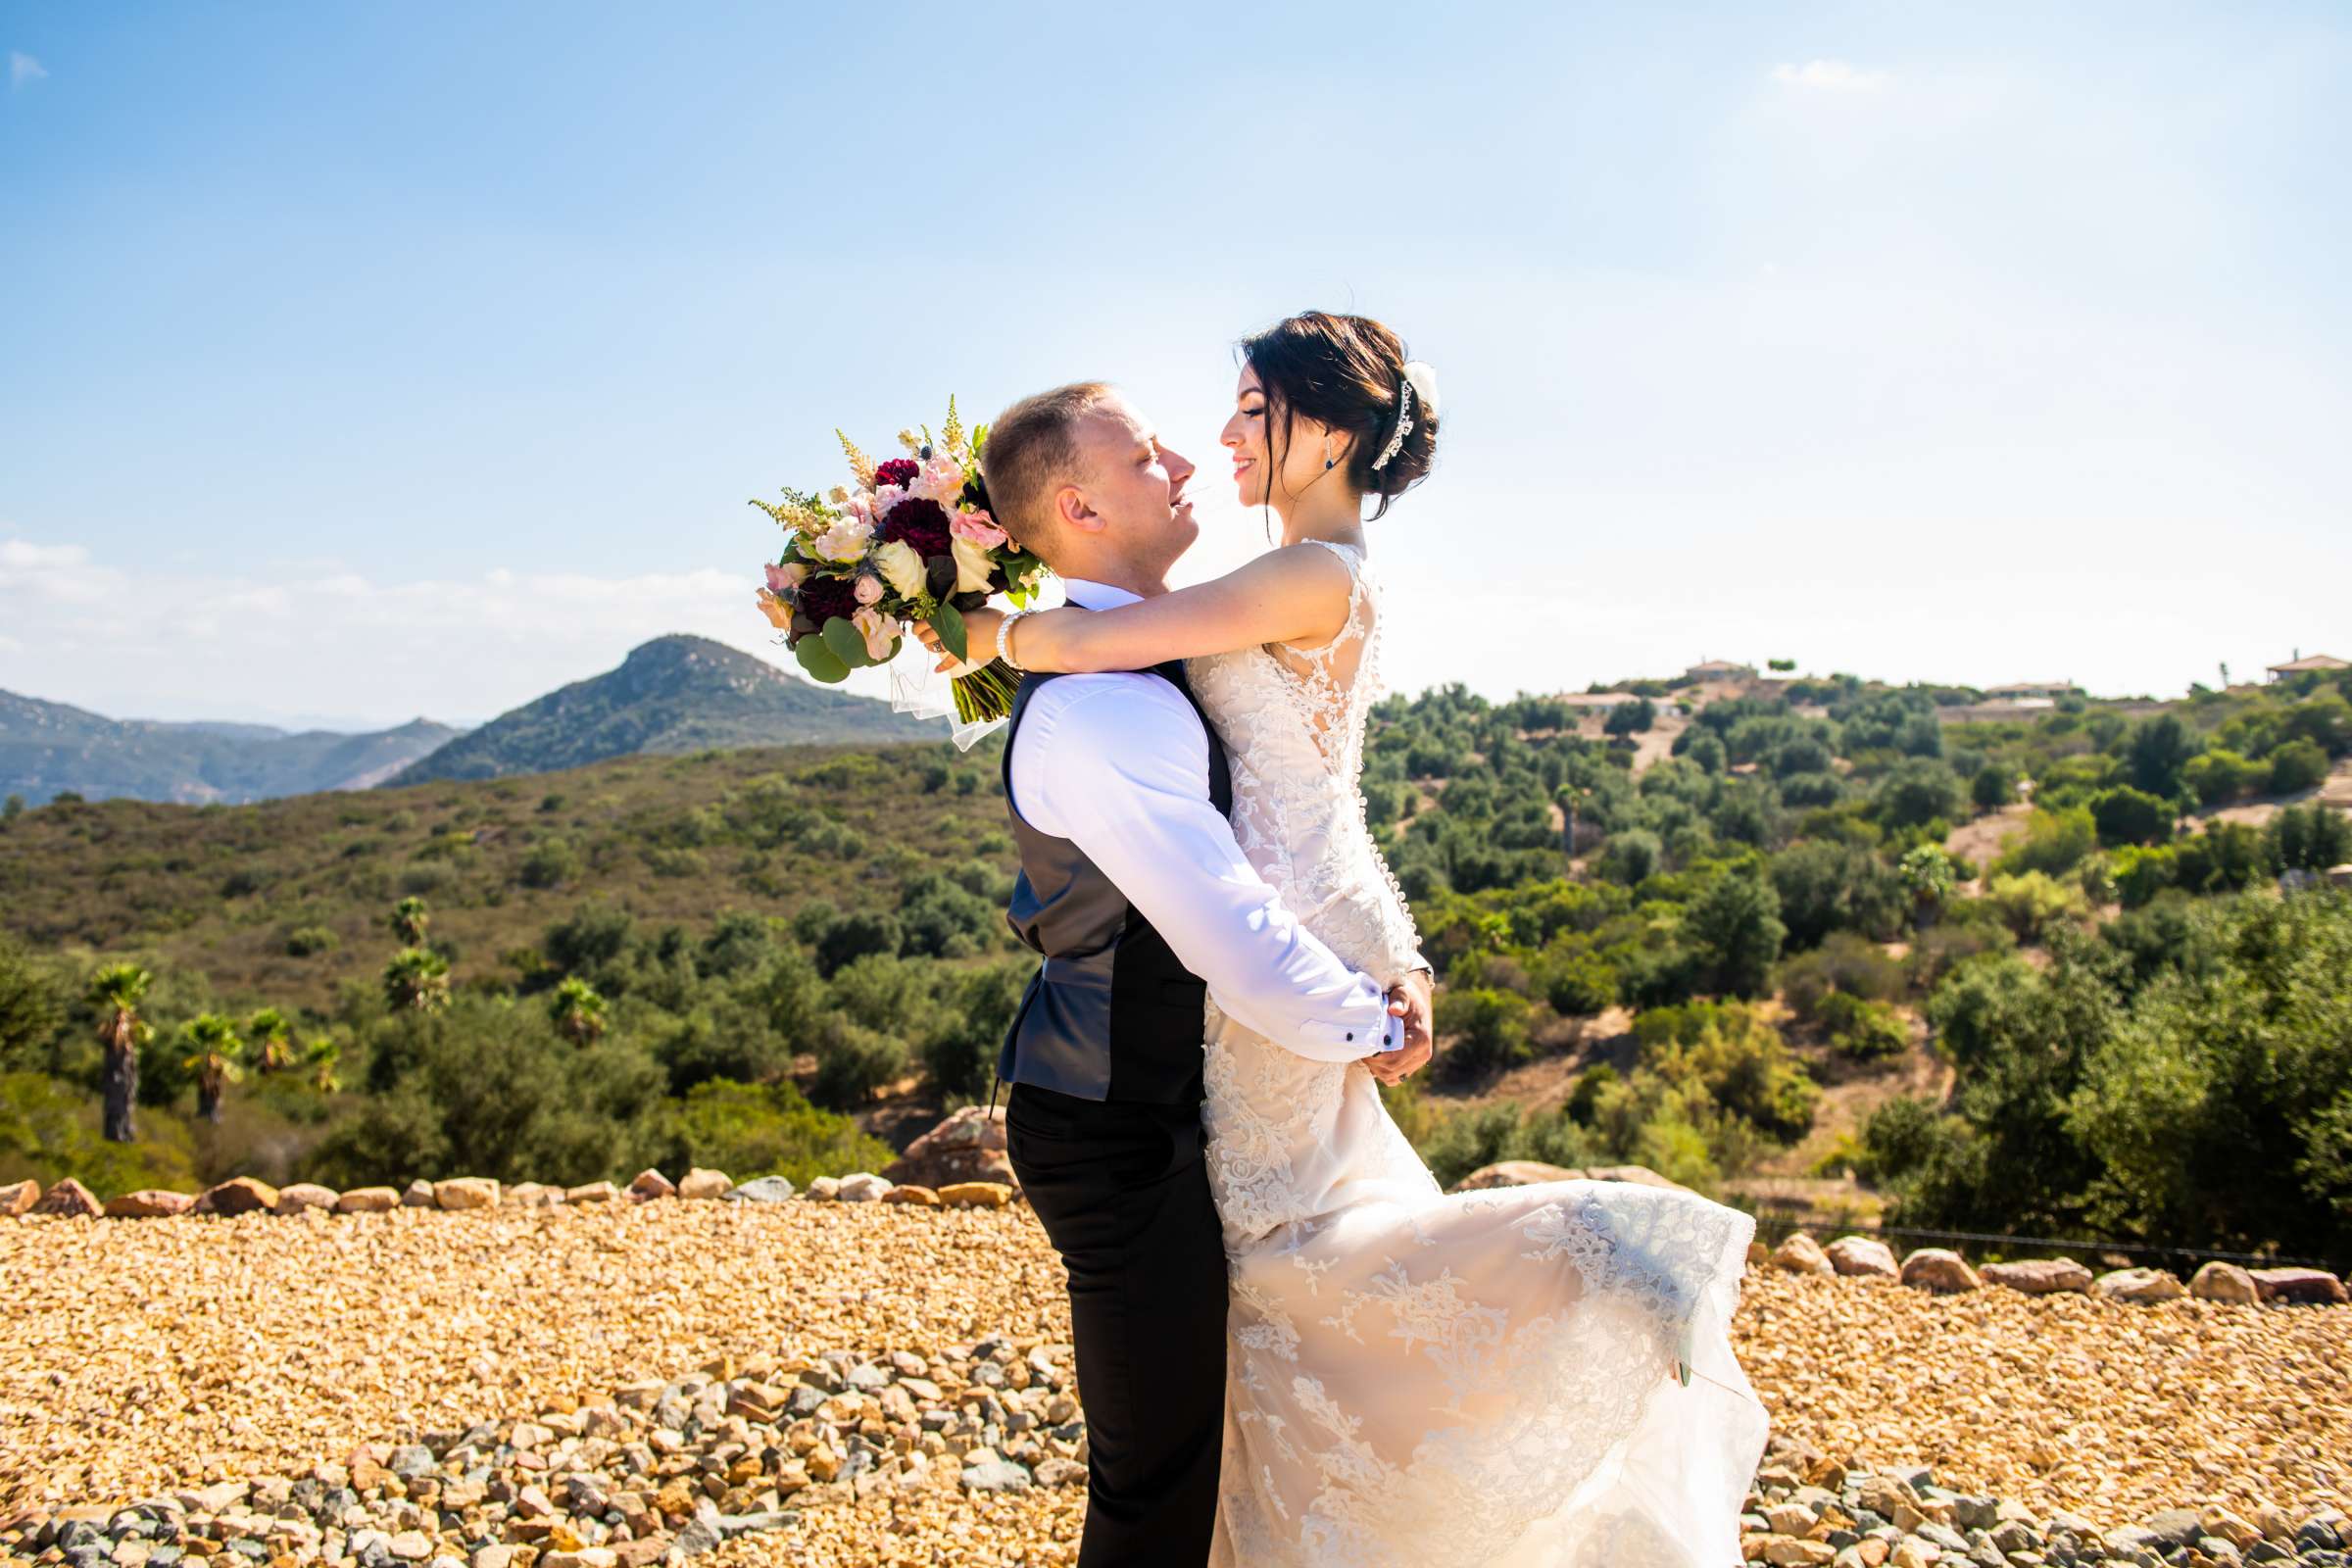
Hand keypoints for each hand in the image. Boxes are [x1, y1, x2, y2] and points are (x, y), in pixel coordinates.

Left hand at [914, 607, 1003, 671]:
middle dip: (922, 636)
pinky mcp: (964, 654)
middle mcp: (953, 630)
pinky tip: (936, 670)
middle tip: (920, 635)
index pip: (928, 621)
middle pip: (928, 636)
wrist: (1008, 633)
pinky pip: (951, 661)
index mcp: (954, 616)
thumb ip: (960, 612)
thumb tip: (950, 613)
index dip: (918, 625)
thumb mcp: (975, 609)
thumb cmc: (994, 618)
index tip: (916, 626)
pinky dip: (943, 666)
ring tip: (928, 645)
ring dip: (929, 647)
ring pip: (935, 647)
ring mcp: (957, 643)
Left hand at [1366, 970, 1433, 1084]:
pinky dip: (1382, 1071)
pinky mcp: (1411, 1066)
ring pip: (1391, 1077)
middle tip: (1361, 1048)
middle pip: (1390, 1070)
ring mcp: (1418, 1062)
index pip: (1393, 1058)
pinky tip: (1375, 1056)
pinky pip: (1393, 1077)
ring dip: (1376, 1067)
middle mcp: (1422, 1054)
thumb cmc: (1408, 996)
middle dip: (1372, 1062)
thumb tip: (1394, 1009)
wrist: (1418, 1001)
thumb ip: (1399, 999)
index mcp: (1421, 1039)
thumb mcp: (1403, 993)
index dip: (1375, 1056)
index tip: (1362, 1045)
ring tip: (1368, 1051)